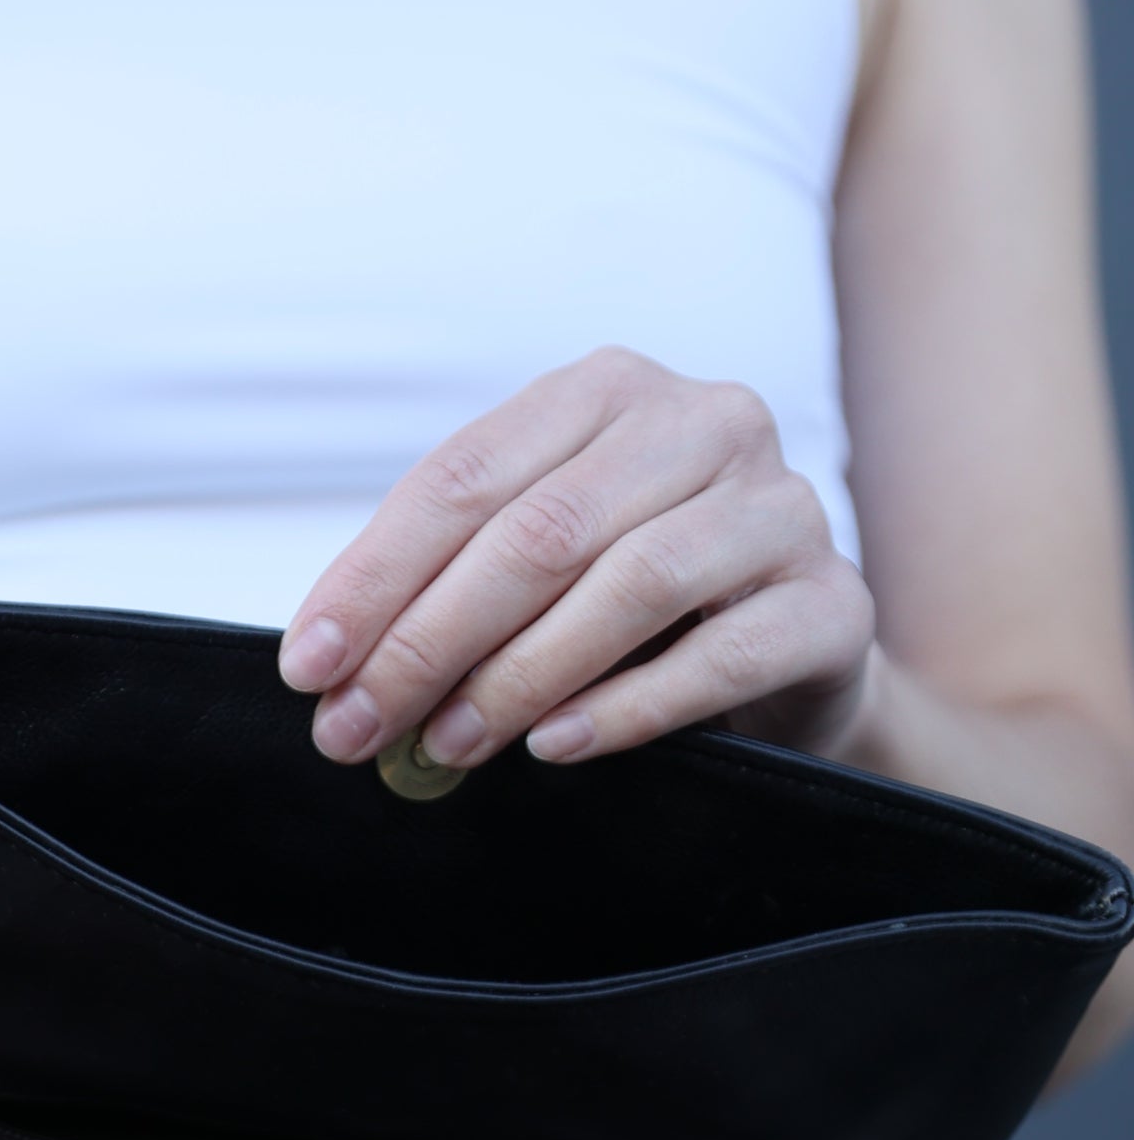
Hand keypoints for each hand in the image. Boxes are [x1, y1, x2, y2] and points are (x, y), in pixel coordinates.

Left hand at [279, 347, 877, 772]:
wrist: (788, 665)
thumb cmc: (635, 614)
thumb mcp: (535, 572)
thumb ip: (446, 589)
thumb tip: (330, 669)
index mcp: (605, 393)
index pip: (464, 479)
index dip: (374, 578)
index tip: (308, 667)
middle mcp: (702, 421)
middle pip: (539, 531)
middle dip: (428, 641)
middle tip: (361, 729)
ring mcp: (779, 506)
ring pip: (630, 583)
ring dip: (520, 677)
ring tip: (450, 745)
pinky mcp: (830, 601)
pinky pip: (720, 653)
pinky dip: (627, 708)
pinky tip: (558, 747)